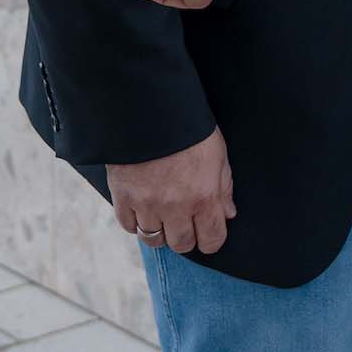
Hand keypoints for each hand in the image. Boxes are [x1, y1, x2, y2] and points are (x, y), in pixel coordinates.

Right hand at [109, 128, 235, 255]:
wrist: (150, 108)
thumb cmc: (189, 128)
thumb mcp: (218, 153)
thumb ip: (224, 187)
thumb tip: (228, 213)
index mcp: (204, 197)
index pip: (211, 240)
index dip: (211, 240)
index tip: (208, 234)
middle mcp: (175, 207)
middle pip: (181, 244)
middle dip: (185, 237)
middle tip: (184, 223)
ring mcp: (147, 204)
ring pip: (153, 239)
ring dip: (160, 232)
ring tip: (162, 217)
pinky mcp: (123, 197)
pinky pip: (128, 226)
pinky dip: (135, 222)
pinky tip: (142, 209)